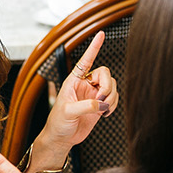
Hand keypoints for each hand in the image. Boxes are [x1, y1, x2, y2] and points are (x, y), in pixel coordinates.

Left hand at [34, 31, 117, 166]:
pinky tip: (106, 113)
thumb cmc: (58, 123)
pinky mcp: (100, 105)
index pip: (85, 60)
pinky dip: (114, 105)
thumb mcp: (68, 112)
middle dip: (107, 86)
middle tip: (102, 100)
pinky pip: (114, 98)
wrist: (62, 138)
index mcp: (73, 81)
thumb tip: (101, 104)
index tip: (101, 34)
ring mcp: (94, 95)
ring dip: (112, 98)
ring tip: (103, 110)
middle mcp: (85, 85)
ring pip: (112, 86)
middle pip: (105, 74)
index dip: (94, 47)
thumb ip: (85, 106)